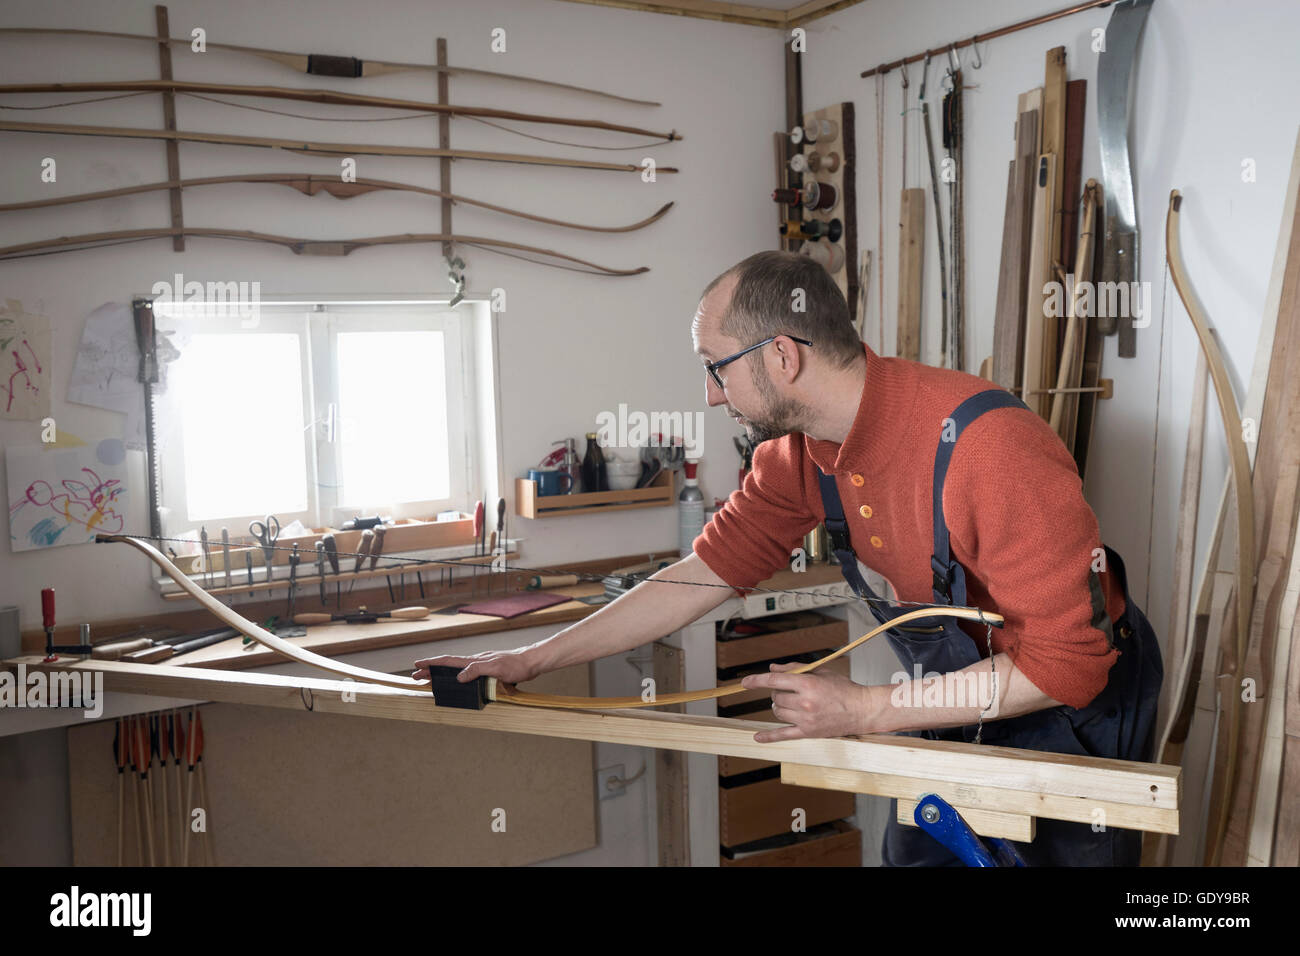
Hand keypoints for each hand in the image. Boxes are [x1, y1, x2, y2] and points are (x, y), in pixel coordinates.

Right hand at [413, 646, 538, 685]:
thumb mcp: (495, 668)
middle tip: (416, 677)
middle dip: (431, 670)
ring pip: (457, 670)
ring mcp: (482, 666)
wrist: (532, 662)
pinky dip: (457, 678)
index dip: (432, 663)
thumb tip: (458, 677)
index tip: (417, 665)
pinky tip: (457, 683)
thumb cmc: (516, 665)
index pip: (448, 661)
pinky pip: (467, 675)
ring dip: (443, 675)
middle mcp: (476, 662)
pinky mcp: (489, 671)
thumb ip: (476, 670)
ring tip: (431, 681)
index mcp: (474, 660)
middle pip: (449, 666)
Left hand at [741, 663, 869, 742]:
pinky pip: (783, 735)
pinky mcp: (808, 732)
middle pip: (776, 697)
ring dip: (779, 707)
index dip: (757, 680)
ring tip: (792, 704)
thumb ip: (794, 669)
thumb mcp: (820, 671)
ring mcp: (806, 719)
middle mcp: (805, 703)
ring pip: (778, 712)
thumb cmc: (843, 688)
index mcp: (808, 684)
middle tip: (790, 691)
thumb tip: (772, 669)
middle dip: (778, 693)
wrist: (862, 710)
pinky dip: (769, 736)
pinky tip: (757, 737)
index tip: (745, 682)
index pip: (775, 681)